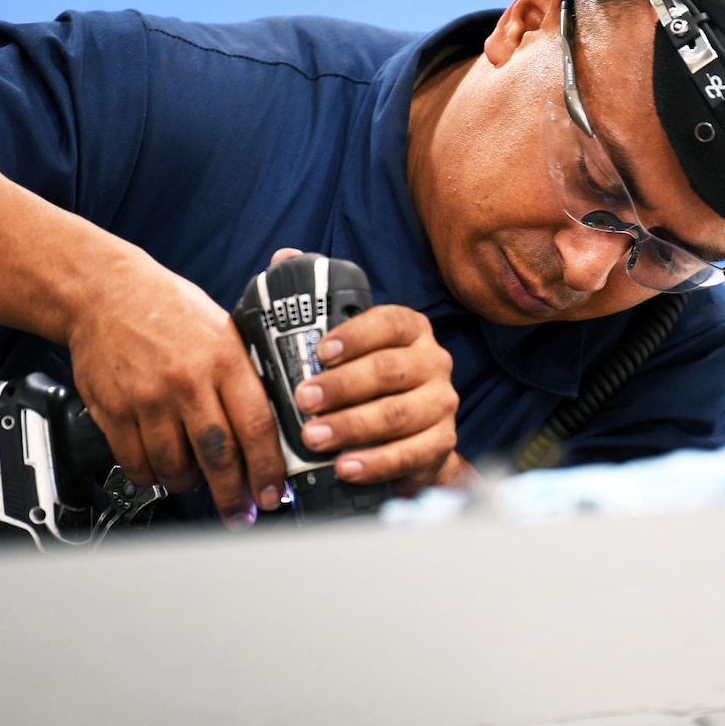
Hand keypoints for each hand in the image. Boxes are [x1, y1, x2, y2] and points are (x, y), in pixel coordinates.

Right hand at [63, 253, 284, 529]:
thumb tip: (271, 426)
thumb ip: (244, 375)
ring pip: (176, 466)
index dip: (267, 469)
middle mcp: (188, 381)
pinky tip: (161, 470)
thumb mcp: (223, 329)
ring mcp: (149, 398)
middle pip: (218, 456)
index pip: (256, 426)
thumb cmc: (167, 308)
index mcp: (224, 359)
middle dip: (234, 495)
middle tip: (240, 514)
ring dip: (190, 485)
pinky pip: (137, 462)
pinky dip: (153, 476)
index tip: (273, 494)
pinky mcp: (115, 410)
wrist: (104, 291)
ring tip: (198, 484)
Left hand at [276, 256, 462, 495]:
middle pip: (388, 371)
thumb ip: (316, 303)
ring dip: (351, 427)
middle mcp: (433, 362)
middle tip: (303, 400)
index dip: (355, 335)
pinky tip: (346, 467)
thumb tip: (283, 258)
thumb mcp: (348, 342)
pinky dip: (376, 463)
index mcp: (411, 330)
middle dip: (341, 387)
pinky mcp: (441, 442)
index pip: (388, 322)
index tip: (320, 351)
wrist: (410, 435)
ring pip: (396, 413)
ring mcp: (440, 403)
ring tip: (314, 437)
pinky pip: (410, 454)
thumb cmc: (370, 382)